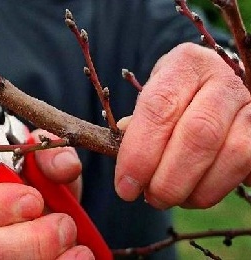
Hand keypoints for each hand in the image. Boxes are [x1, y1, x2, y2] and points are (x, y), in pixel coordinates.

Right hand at [0, 130, 93, 258]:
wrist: (61, 207)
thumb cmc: (45, 179)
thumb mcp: (49, 159)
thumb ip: (52, 154)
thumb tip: (63, 164)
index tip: (34, 200)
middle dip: (32, 238)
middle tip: (65, 223)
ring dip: (47, 256)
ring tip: (74, 239)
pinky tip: (80, 255)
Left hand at [115, 43, 250, 208]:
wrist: (215, 82)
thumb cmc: (177, 95)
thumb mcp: (152, 98)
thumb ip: (140, 126)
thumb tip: (129, 167)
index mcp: (185, 65)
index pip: (158, 108)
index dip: (140, 153)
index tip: (125, 187)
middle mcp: (224, 78)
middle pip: (198, 135)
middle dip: (170, 179)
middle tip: (152, 199)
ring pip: (233, 154)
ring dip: (199, 190)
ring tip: (175, 198)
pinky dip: (223, 187)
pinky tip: (200, 191)